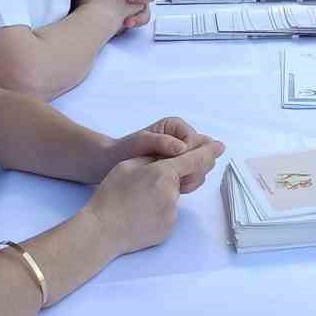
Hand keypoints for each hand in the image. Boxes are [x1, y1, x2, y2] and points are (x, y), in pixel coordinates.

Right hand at [83, 143, 224, 254]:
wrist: (101, 231)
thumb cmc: (110, 195)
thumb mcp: (128, 165)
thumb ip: (154, 158)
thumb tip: (171, 157)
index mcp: (163, 173)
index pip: (194, 159)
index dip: (209, 151)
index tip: (220, 146)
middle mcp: (172, 193)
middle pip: (184, 179)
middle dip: (176, 176)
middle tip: (152, 181)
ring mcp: (172, 214)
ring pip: (174, 197)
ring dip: (163, 195)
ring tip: (137, 201)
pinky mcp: (168, 229)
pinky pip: (168, 214)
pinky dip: (158, 211)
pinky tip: (139, 214)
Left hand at [106, 116, 221, 188]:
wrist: (112, 164)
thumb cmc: (125, 149)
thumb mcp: (141, 142)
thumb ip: (161, 142)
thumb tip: (182, 148)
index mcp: (176, 127)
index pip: (199, 141)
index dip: (191, 155)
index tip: (175, 166)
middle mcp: (183, 139)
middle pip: (204, 154)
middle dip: (193, 167)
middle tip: (176, 179)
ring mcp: (183, 156)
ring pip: (201, 167)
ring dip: (191, 177)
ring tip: (173, 184)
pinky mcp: (179, 169)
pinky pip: (193, 177)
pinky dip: (186, 184)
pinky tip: (174, 189)